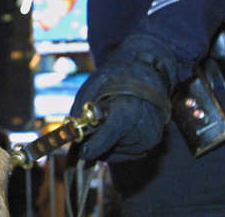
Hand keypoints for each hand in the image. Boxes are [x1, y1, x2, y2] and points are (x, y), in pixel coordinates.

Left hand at [69, 35, 175, 162]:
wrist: (147, 72)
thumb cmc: (118, 77)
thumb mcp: (93, 87)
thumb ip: (81, 110)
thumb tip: (71, 134)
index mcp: (128, 111)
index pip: (106, 137)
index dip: (91, 146)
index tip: (81, 151)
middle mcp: (143, 128)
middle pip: (110, 148)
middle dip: (97, 142)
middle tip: (91, 128)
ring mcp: (150, 138)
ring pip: (117, 153)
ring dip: (107, 144)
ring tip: (110, 121)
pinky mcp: (153, 143)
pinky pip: (128, 153)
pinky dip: (118, 145)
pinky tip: (118, 128)